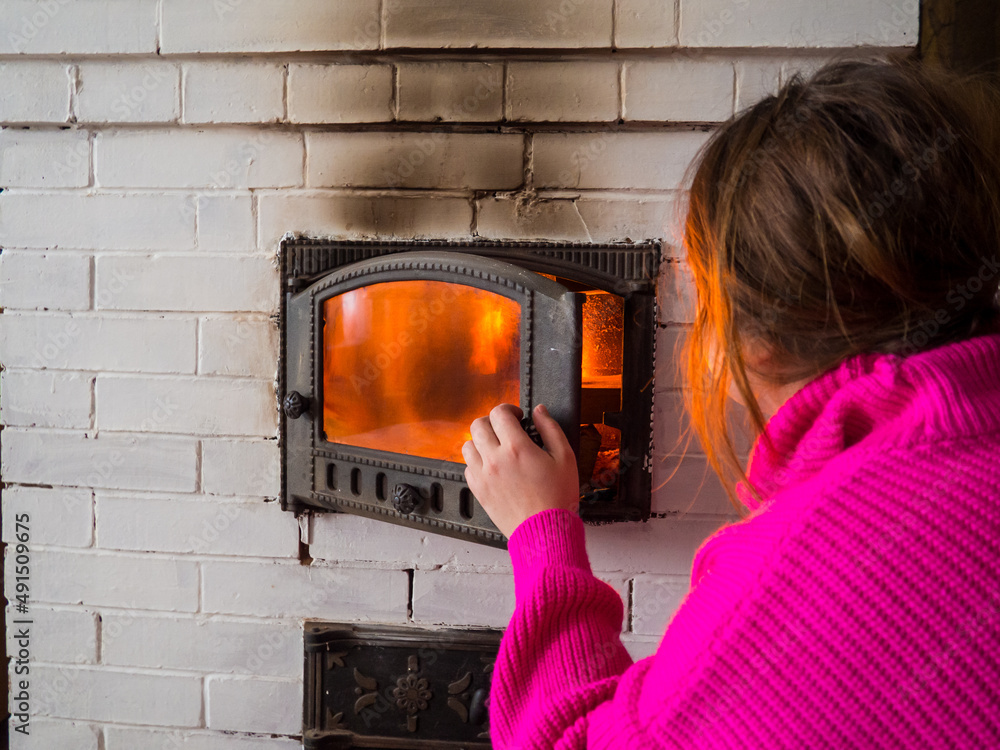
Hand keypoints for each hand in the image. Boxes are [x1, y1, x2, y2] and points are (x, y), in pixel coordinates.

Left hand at [462, 403, 579, 538]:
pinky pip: (467, 467)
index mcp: (516, 447)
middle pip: (478, 425)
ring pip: (468, 445)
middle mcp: (495, 459)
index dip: (508, 409)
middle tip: (505, 429)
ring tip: (496, 447)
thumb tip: (539, 411)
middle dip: (492, 422)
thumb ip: (551, 429)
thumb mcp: (565, 457)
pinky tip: (492, 466)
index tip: (517, 417)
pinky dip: (477, 462)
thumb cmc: (557, 498)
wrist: (545, 531)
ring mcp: (483, 476)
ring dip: (481, 441)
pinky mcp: (479, 491)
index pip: (499, 413)